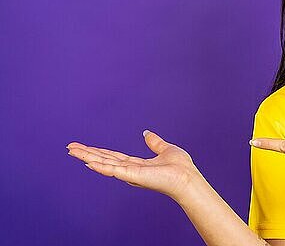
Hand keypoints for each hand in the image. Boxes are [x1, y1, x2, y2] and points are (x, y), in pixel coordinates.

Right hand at [67, 130, 201, 202]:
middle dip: (87, 153)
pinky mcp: (133, 176)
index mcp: (137, 164)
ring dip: (88, 157)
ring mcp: (130, 174)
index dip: (99, 151)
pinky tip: (88, 162)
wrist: (187, 178)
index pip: (113, 157)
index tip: (85, 146)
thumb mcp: (165, 149)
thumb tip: (146, 133)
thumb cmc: (181, 167)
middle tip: (70, 147)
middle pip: (104, 160)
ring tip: (72, 151)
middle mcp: (130, 170)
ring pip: (104, 164)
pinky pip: (113, 170)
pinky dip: (100, 166)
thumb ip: (154, 142)